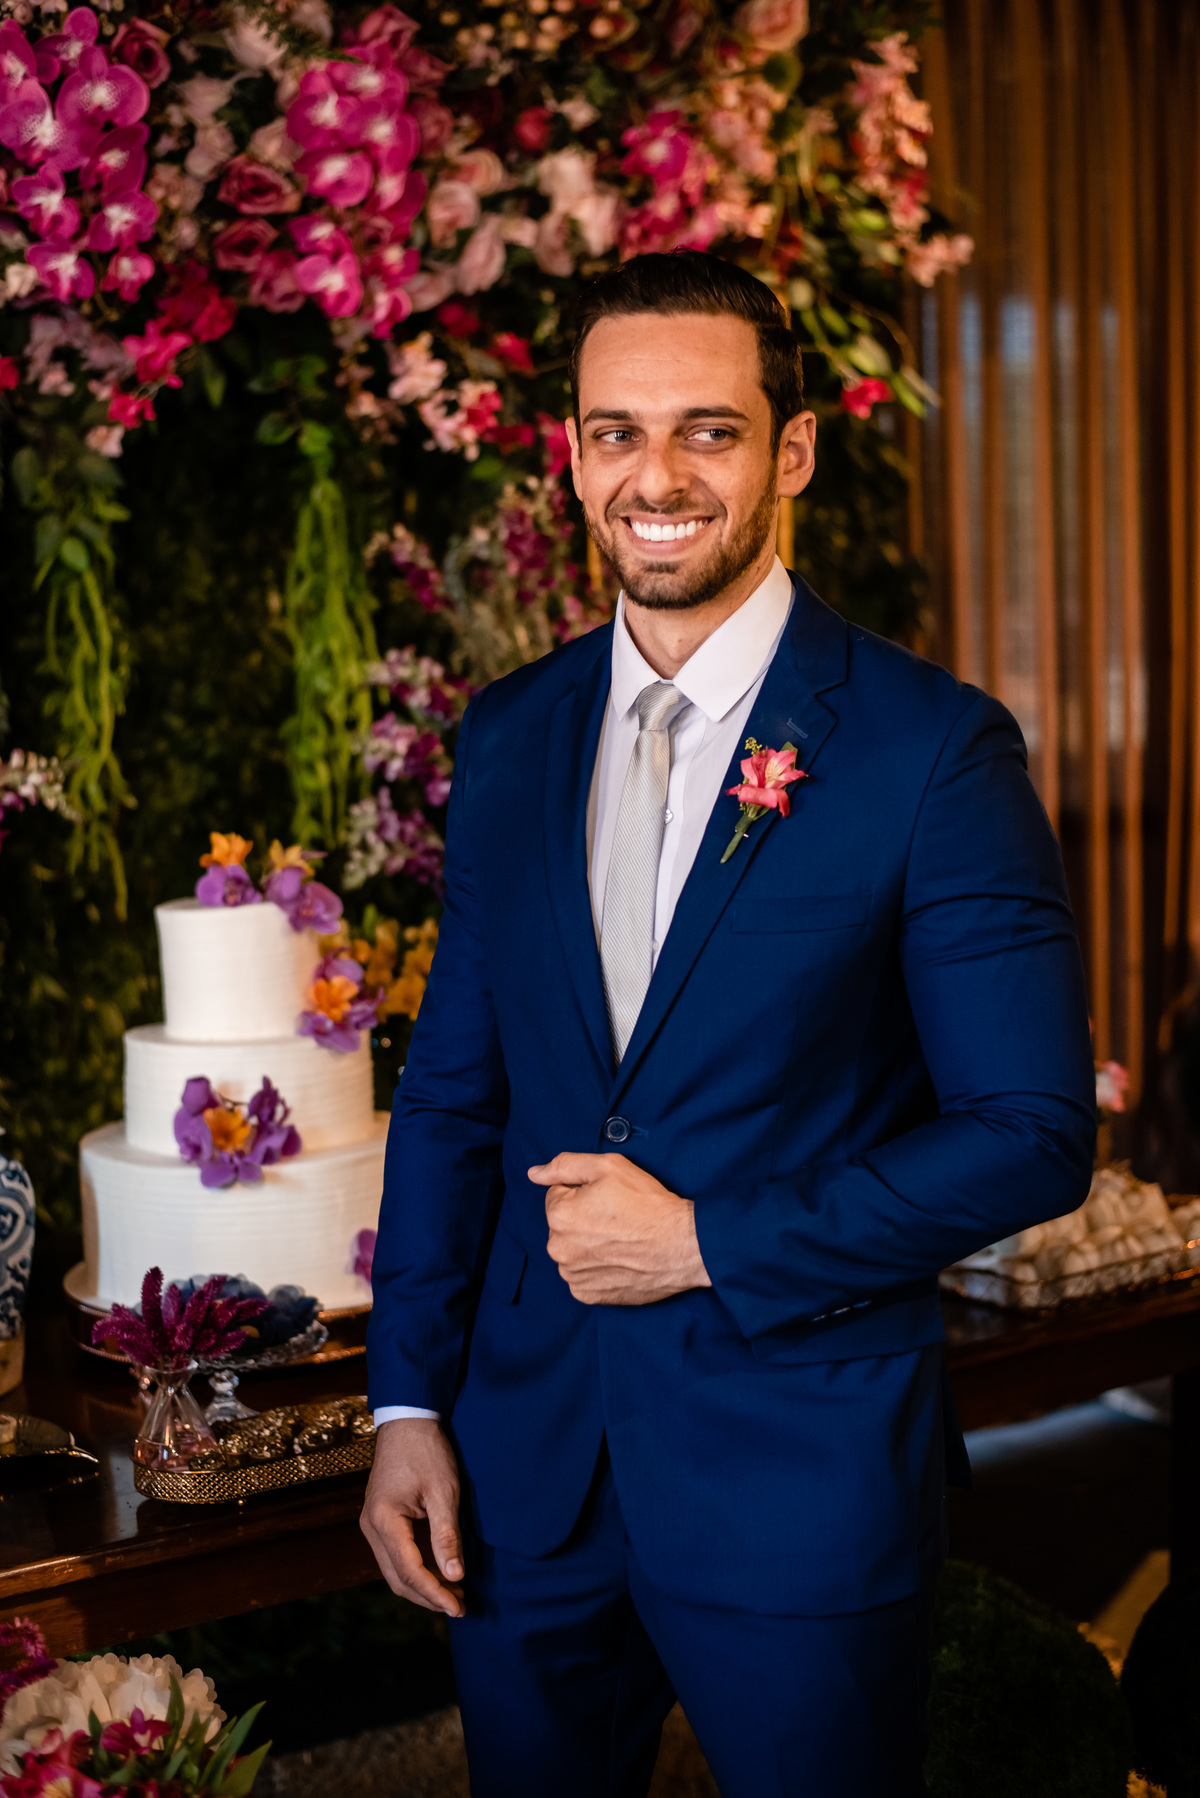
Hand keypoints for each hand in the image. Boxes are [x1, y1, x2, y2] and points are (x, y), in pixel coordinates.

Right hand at [360, 1418, 464, 1617]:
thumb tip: (455, 1576)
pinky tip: (440, 1572)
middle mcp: (371, 1527)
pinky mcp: (380, 1520)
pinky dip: (416, 1569)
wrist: (407, 1420)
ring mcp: (372, 1524)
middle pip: (397, 1578)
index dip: (435, 1593)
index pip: (409, 1571)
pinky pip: (395, 1556)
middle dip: (428, 1596)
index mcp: (383, 1520)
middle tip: (460, 1606)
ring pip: (394, 1571)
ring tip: (454, 1593)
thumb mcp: (443, 1491)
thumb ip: (447, 1535)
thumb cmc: (427, 1451)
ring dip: (422, 1585)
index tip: (459, 1608)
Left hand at [529, 1152, 711, 1305]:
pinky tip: (618, 1259)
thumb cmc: (647, 1204)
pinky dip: (596, 1268)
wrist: (682, 1245)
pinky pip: (582, 1276)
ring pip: (572, 1250)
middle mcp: (558, 1249)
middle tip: (616, 1218)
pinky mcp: (588, 1295)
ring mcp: (573, 1275)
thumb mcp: (608, 1167)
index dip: (583, 1192)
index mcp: (558, 1215)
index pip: (557, 1195)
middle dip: (582, 1218)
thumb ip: (565, 1165)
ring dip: (588, 1244)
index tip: (607, 1198)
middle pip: (562, 1225)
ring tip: (620, 1239)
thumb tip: (534, 1173)